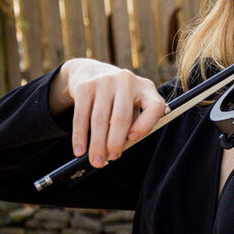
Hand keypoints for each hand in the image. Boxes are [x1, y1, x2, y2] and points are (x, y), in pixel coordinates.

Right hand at [49, 59, 167, 166]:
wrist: (92, 72)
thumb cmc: (119, 99)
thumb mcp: (133, 106)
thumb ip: (132, 125)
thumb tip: (116, 151)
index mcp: (146, 88)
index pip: (154, 107)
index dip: (146, 124)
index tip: (134, 139)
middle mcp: (127, 81)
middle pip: (121, 117)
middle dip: (115, 142)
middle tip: (111, 158)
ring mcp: (105, 81)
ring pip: (100, 119)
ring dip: (97, 144)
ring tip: (96, 160)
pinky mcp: (85, 86)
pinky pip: (81, 116)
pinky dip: (80, 136)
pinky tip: (80, 150)